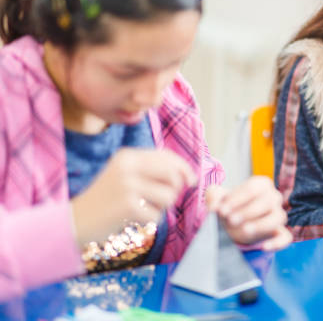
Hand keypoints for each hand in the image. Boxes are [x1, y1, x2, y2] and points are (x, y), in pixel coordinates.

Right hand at [70, 148, 196, 245]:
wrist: (76, 220)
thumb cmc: (107, 198)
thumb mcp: (125, 174)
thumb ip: (153, 170)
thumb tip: (187, 175)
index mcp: (128, 156)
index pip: (167, 156)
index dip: (184, 168)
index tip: (192, 180)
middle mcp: (128, 167)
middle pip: (173, 175)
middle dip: (175, 189)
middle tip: (163, 199)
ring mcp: (127, 186)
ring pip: (169, 196)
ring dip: (162, 207)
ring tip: (144, 207)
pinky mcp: (128, 206)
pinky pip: (157, 215)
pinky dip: (150, 219)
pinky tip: (134, 218)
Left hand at [206, 176, 291, 250]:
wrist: (233, 223)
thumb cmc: (229, 207)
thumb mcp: (218, 197)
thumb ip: (213, 196)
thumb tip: (214, 206)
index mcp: (261, 184)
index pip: (253, 188)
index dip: (237, 199)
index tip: (222, 209)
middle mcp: (273, 197)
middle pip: (267, 201)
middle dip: (248, 211)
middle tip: (231, 220)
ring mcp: (278, 215)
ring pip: (279, 217)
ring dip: (262, 224)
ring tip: (245, 231)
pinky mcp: (280, 234)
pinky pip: (285, 237)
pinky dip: (277, 243)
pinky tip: (264, 248)